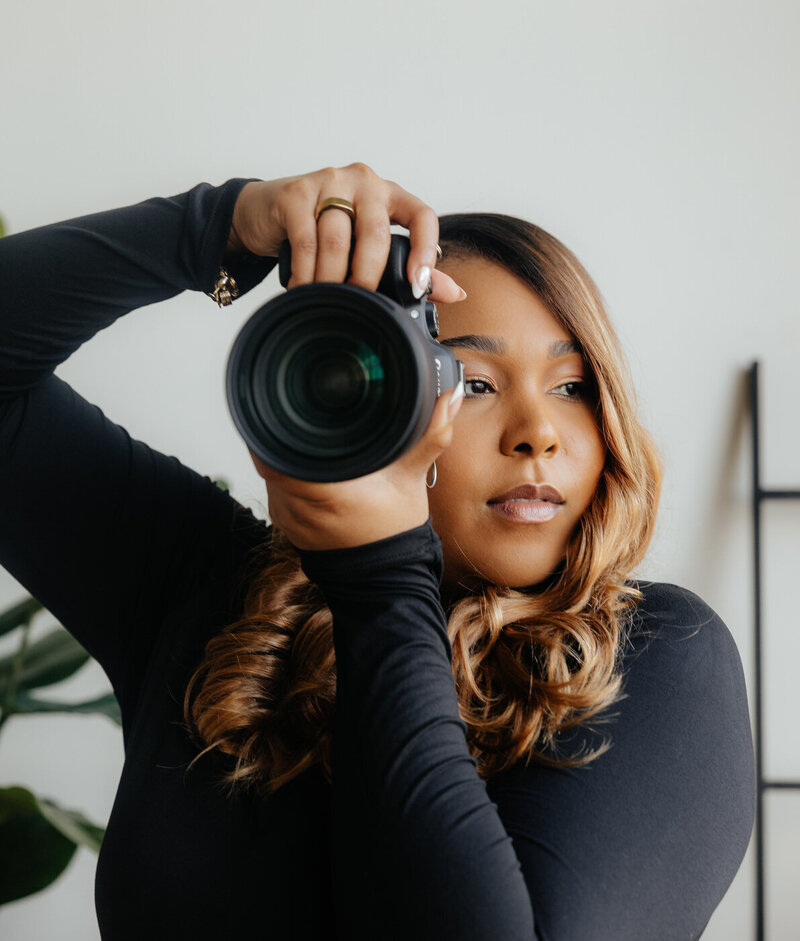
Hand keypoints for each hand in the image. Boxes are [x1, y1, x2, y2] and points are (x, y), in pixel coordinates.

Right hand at [228, 163, 464, 303]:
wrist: (267, 211)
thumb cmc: (326, 230)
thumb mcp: (367, 246)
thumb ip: (412, 267)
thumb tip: (456, 293)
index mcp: (390, 195)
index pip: (422, 215)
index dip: (426, 250)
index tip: (418, 286)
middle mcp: (364, 182)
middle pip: (376, 233)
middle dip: (368, 276)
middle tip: (359, 302)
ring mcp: (329, 182)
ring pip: (337, 238)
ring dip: (332, 278)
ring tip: (327, 298)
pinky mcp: (296, 193)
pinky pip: (306, 240)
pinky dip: (306, 272)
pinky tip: (304, 288)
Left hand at [251, 382, 464, 551]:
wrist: (385, 578)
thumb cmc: (395, 532)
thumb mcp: (413, 479)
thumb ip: (431, 435)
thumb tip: (449, 398)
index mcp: (325, 491)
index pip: (279, 450)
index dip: (281, 424)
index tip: (294, 406)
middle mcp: (297, 505)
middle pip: (271, 454)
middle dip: (286, 432)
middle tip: (305, 413)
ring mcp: (286, 516)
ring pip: (271, 469)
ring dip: (286, 452)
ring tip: (308, 437)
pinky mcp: (285, 522)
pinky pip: (277, 486)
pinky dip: (289, 472)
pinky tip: (309, 465)